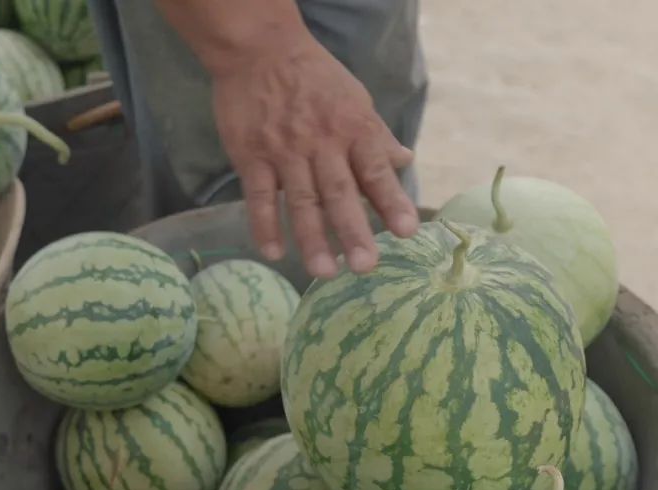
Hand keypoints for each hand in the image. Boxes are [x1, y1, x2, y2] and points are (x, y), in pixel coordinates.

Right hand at [209, 36, 419, 277]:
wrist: (259, 49)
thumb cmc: (313, 76)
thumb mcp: (354, 99)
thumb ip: (377, 136)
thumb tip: (406, 161)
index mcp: (353, 129)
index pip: (376, 172)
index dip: (392, 202)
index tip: (407, 232)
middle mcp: (321, 143)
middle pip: (339, 193)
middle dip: (353, 232)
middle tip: (365, 266)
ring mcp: (284, 151)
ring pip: (300, 201)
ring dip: (312, 239)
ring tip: (324, 272)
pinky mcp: (251, 156)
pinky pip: (259, 196)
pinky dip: (265, 226)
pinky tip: (274, 252)